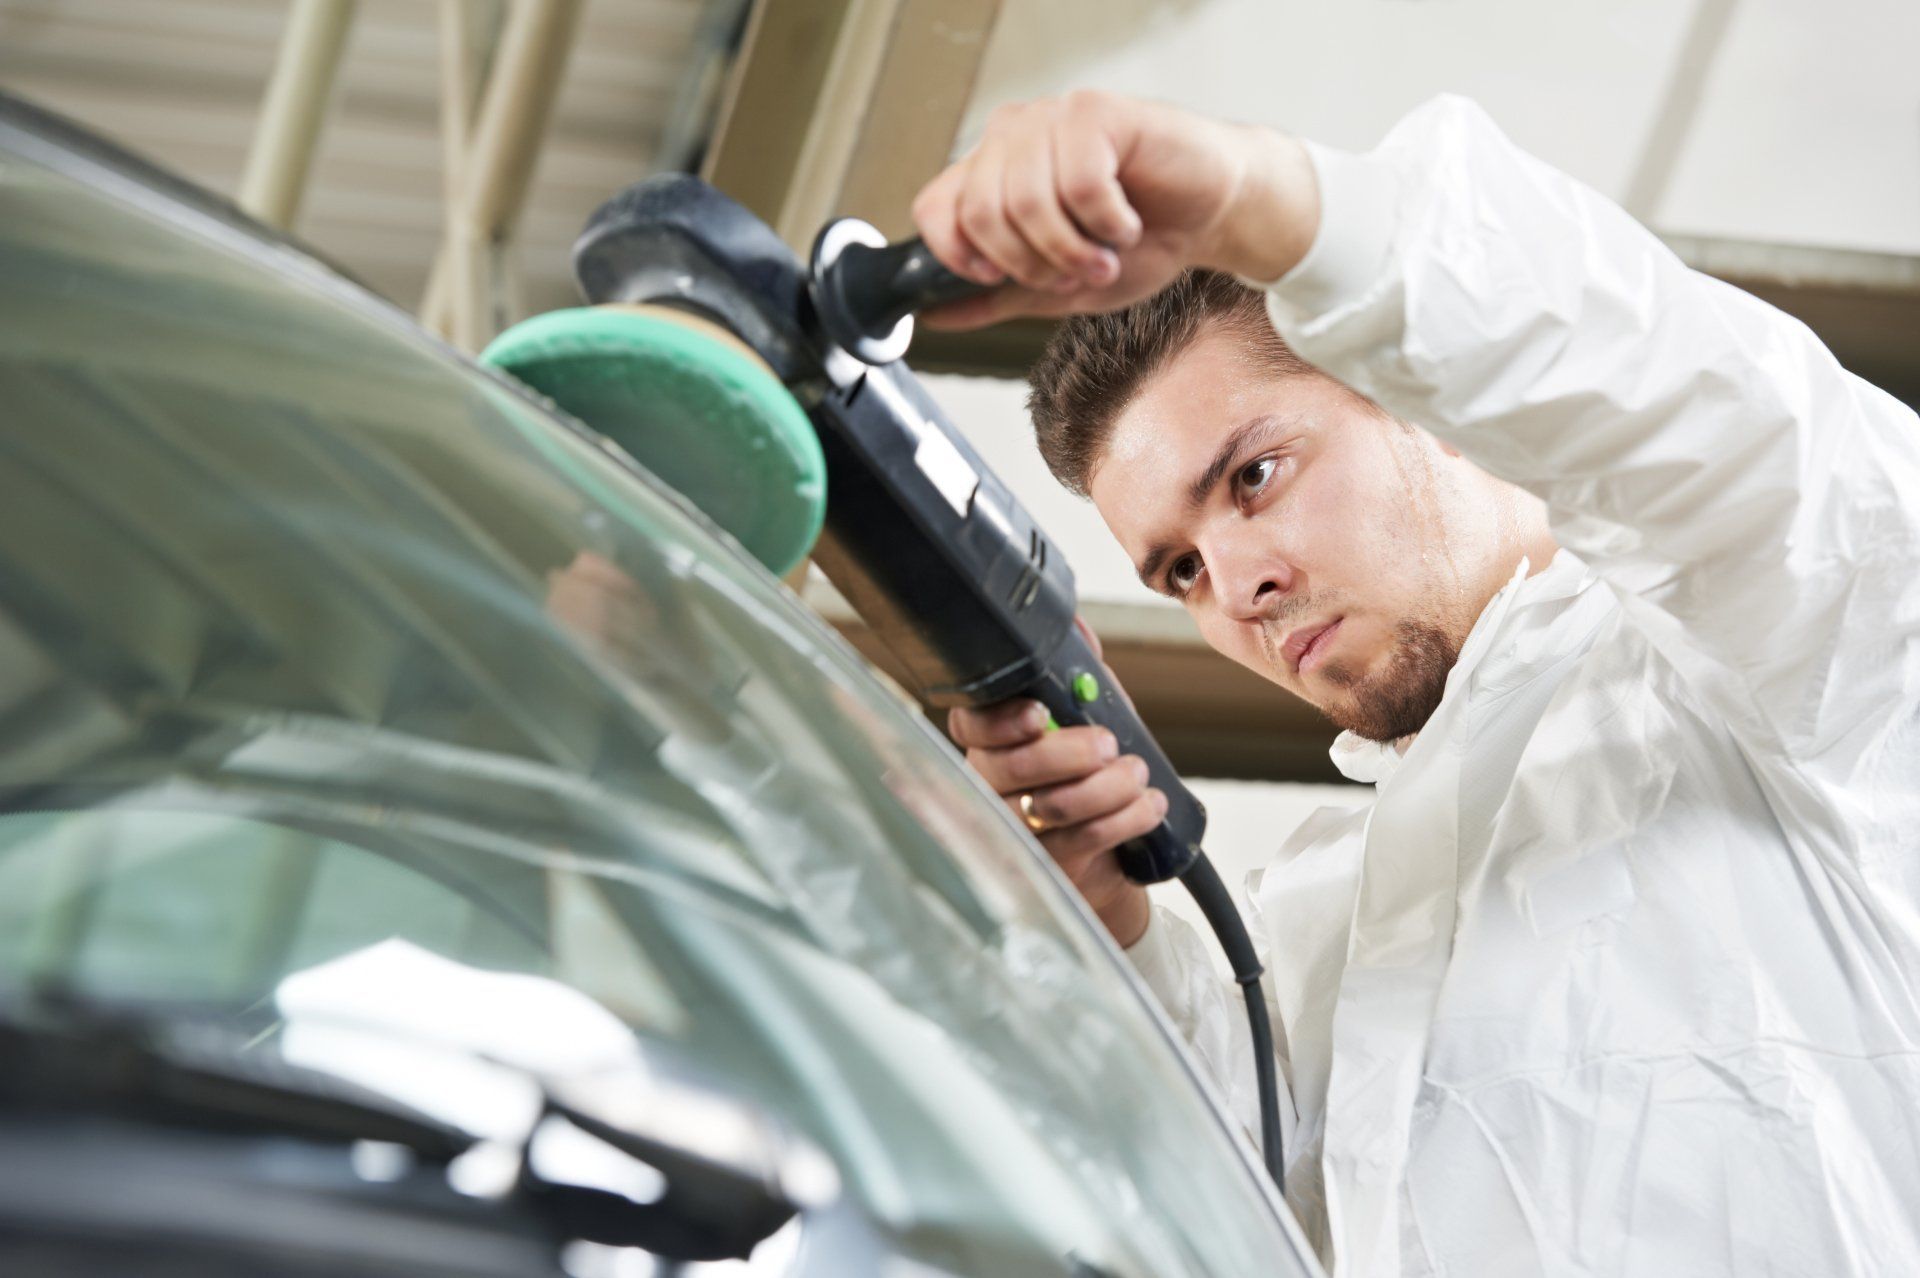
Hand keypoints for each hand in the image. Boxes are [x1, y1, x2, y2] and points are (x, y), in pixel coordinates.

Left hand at [910, 89, 1318, 329]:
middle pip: (981, 213)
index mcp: (992, 170)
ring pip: (1027, 201)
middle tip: (1073, 271)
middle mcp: (1014, 136)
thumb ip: (995, 297)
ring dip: (1072, 249)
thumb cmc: (1141, 239)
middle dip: (1031, 263)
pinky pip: (1080, 183)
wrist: (1213, 215)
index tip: (999, 278)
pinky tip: (1126, 221)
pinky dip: (1107, 222)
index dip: (957, 255)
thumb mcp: (1056, 285)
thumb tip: (932, 314)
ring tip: (1104, 253)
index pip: (933, 208)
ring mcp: (1053, 119)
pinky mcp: (1098, 112)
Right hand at [948, 683, 1162, 948]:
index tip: (1037, 713)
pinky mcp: (1049, 867)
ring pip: (1050, 807)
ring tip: (1138, 775)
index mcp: (991, 743)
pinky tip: (1149, 805)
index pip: (971, 726)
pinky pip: (1083, 839)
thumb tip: (1077, 630)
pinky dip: (1126, 818)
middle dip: (1066, 753)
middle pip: (1007, 769)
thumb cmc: (1089, 773)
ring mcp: (1017, 832)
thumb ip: (1077, 674)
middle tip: (1109, 744)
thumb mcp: (1086, 717)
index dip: (999, 721)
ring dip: (1107, 787)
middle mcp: (991, 788)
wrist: (1111, 847)